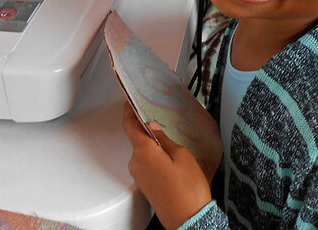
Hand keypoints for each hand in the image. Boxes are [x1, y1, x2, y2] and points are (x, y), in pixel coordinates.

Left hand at [123, 103, 212, 229]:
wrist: (188, 219)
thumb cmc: (188, 189)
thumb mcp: (181, 156)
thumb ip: (164, 138)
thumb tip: (152, 126)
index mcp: (144, 152)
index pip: (130, 125)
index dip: (129, 110)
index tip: (130, 100)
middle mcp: (136, 163)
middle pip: (136, 138)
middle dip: (147, 129)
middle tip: (161, 119)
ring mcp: (138, 175)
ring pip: (142, 151)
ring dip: (152, 144)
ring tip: (172, 144)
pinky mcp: (144, 184)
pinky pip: (145, 163)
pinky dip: (154, 157)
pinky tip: (169, 160)